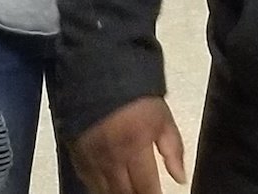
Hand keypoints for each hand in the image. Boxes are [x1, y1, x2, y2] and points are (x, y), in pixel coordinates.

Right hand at [70, 97, 187, 193]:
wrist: (99, 76)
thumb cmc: (133, 95)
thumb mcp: (163, 118)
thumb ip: (173, 149)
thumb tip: (180, 177)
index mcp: (135, 146)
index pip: (146, 188)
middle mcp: (112, 156)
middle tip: (143, 193)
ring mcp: (92, 158)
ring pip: (105, 192)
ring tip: (128, 190)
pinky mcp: (77, 155)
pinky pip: (88, 182)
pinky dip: (99, 188)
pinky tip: (109, 188)